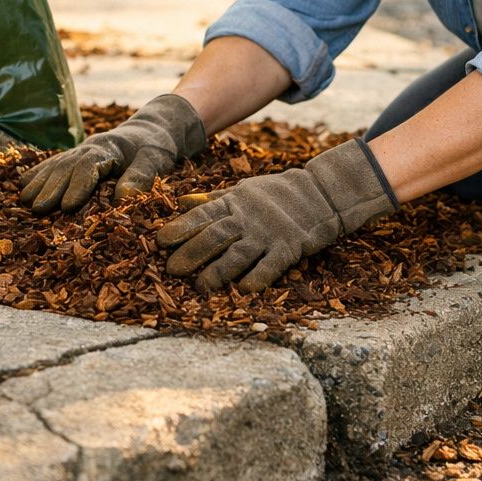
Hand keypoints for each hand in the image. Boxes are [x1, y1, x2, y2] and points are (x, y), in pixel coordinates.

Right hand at [19, 94, 205, 212]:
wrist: (152, 129)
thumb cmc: (156, 146)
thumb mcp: (157, 159)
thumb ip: (142, 176)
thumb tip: (124, 197)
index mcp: (109, 147)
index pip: (89, 165)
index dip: (78, 185)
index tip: (68, 206)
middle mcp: (90, 147)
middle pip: (66, 166)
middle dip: (51, 187)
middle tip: (37, 208)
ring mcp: (81, 150)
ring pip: (56, 164)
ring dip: (40, 182)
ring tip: (24, 201)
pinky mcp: (77, 156)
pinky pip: (54, 163)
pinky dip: (38, 174)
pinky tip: (22, 185)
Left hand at [156, 138, 397, 291]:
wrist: (321, 194)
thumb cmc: (277, 193)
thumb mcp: (242, 189)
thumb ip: (212, 199)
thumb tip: (179, 202)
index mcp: (234, 202)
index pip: (202, 215)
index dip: (180, 228)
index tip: (160, 240)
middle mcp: (248, 218)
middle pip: (215, 236)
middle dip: (191, 253)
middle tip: (171, 269)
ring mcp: (268, 234)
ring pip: (238, 254)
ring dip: (217, 272)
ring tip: (200, 286)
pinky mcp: (288, 248)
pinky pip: (269, 266)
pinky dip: (256, 278)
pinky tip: (242, 291)